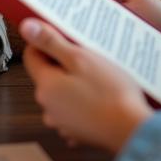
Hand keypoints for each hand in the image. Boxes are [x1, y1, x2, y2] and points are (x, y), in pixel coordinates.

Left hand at [21, 19, 152, 153]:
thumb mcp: (80, 59)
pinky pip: (74, 109)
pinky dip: (83, 102)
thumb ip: (51, 43)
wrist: (133, 131)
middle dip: (64, 64)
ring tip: (97, 77)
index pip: (31, 56)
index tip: (64, 39)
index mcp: (45, 87)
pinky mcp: (78, 132)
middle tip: (87, 57)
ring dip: (74, 83)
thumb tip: (27, 28)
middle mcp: (48, 107)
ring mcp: (62, 123)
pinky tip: (100, 97)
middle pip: (47, 75)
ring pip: (61, 92)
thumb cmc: (111, 94)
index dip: (46, 44)